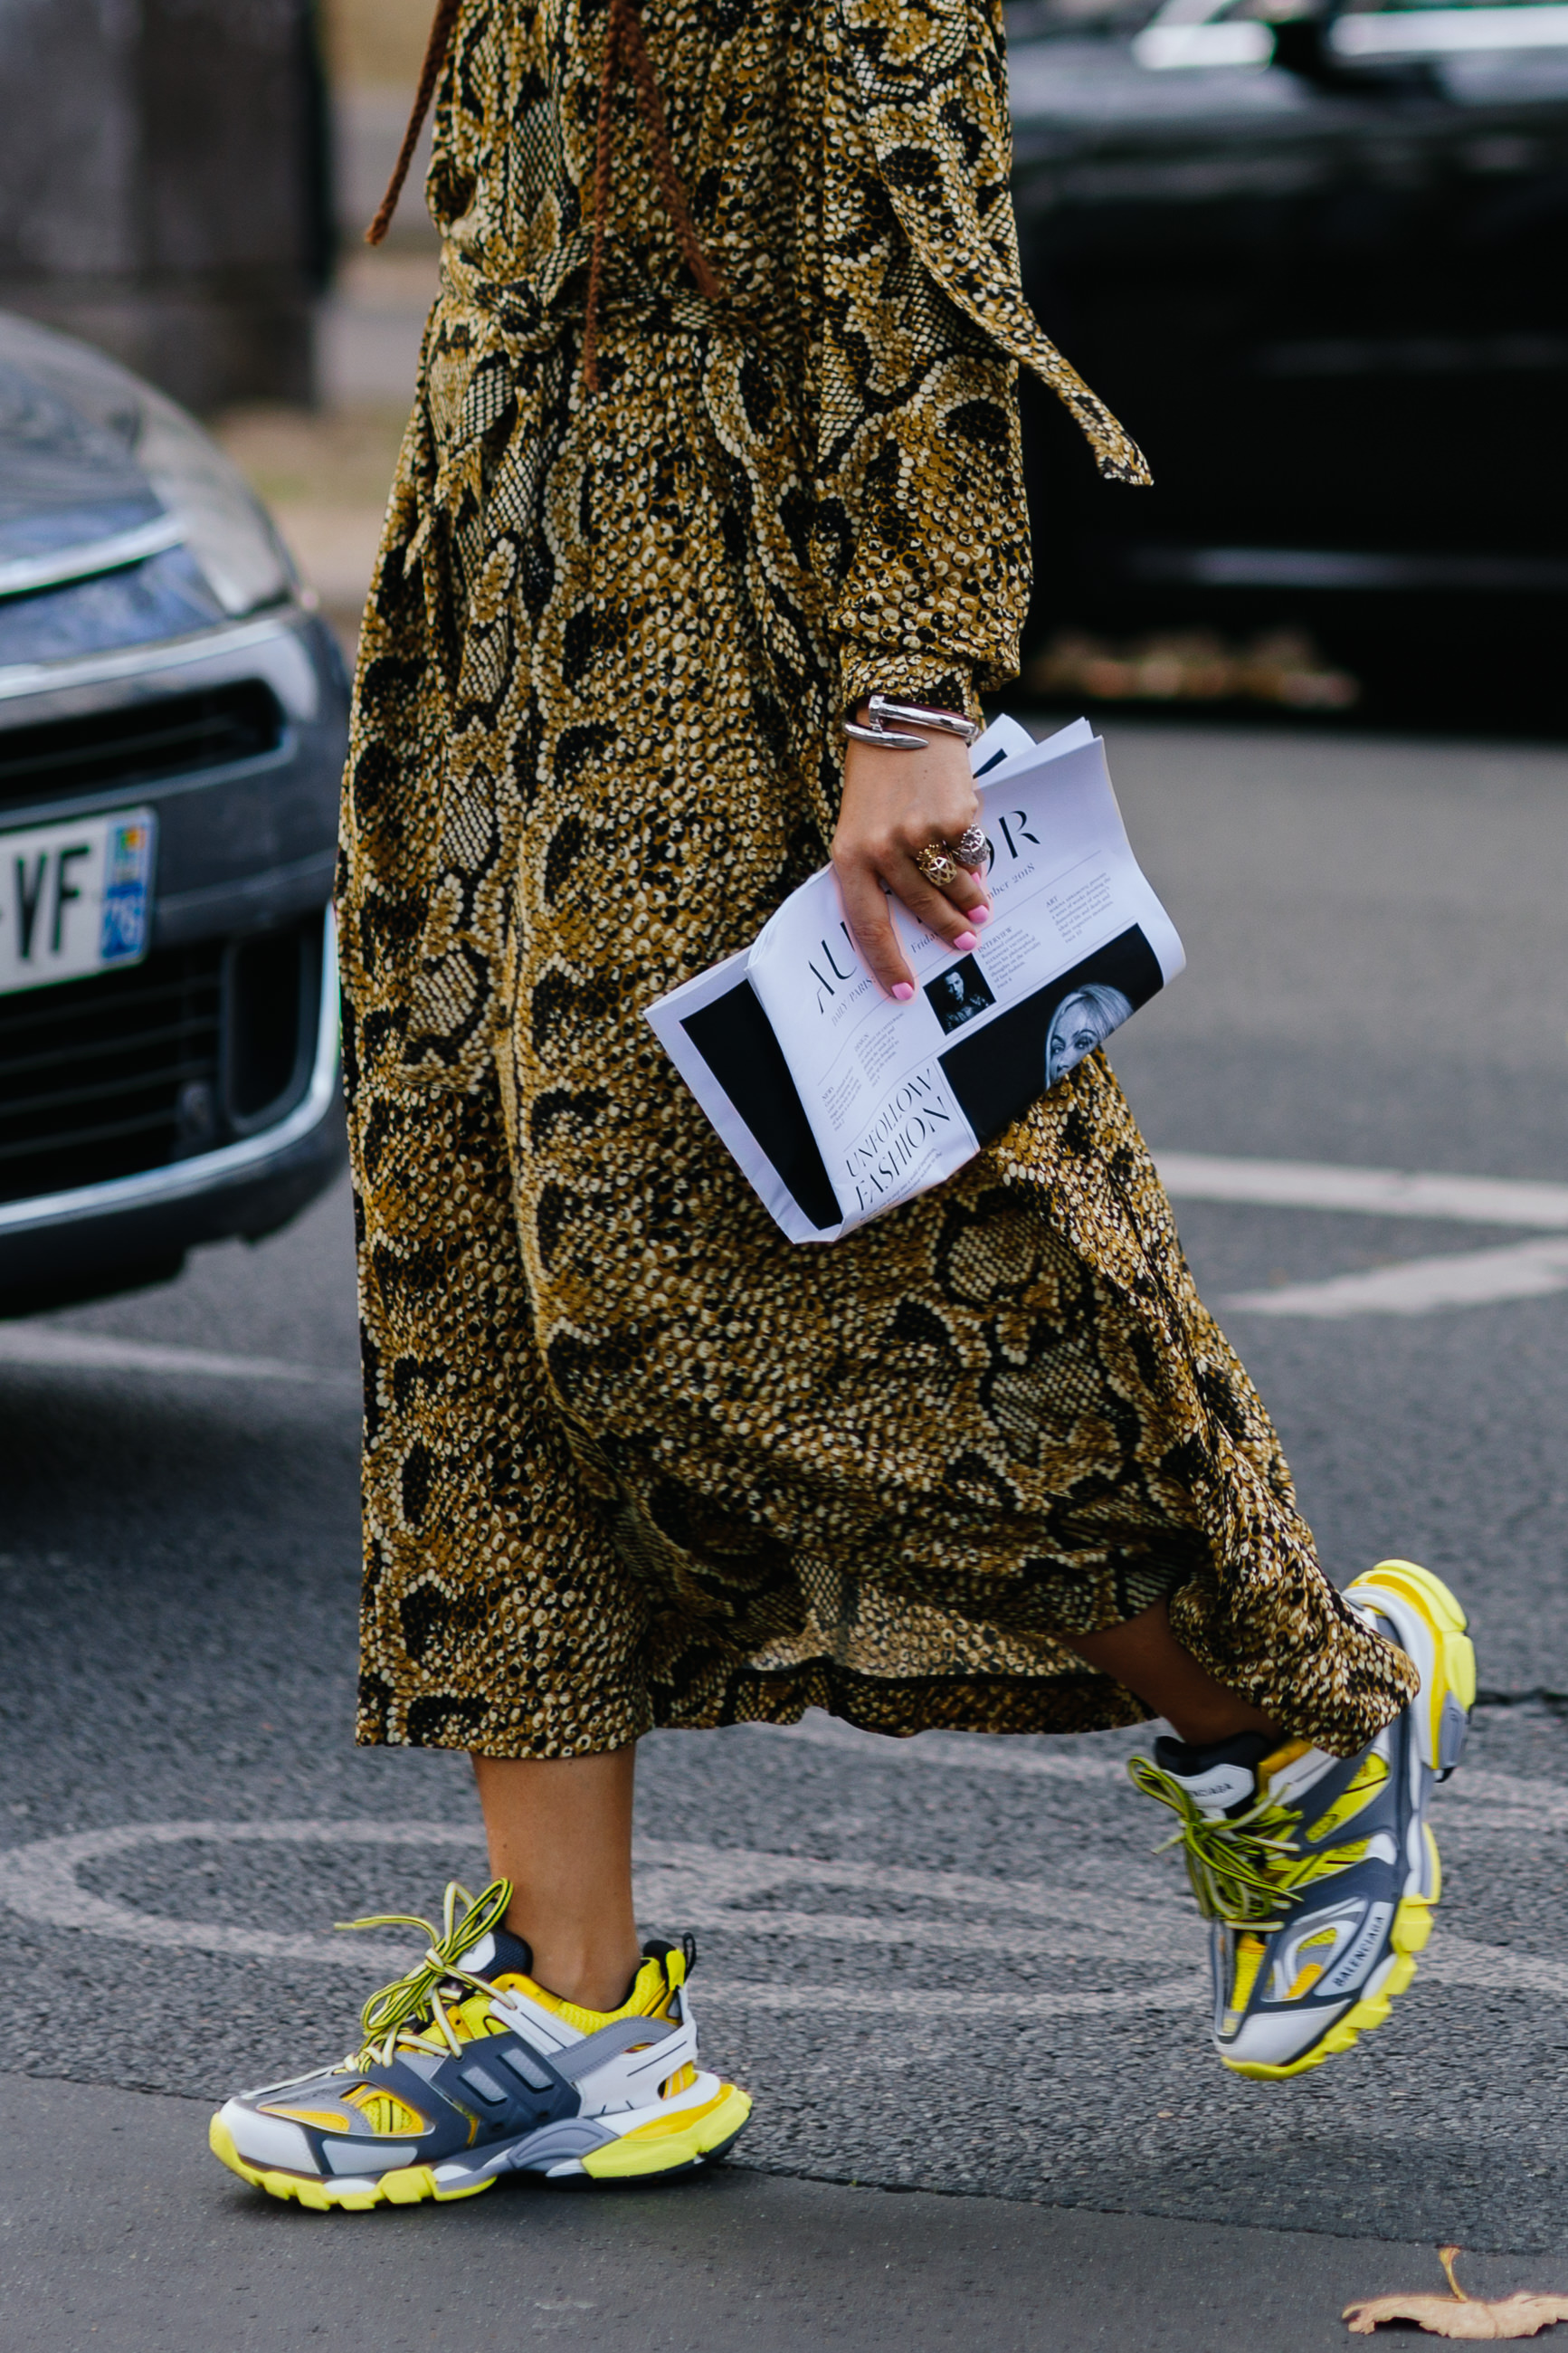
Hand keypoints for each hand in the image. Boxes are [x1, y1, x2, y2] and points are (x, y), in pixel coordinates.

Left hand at [831, 711, 992, 998]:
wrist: (902, 720)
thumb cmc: (878, 781)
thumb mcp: (860, 828)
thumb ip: (877, 871)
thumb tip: (913, 918)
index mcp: (849, 858)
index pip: (867, 926)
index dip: (887, 964)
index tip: (904, 992)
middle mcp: (882, 849)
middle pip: (921, 910)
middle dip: (947, 931)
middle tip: (965, 944)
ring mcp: (919, 834)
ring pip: (952, 888)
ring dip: (970, 905)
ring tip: (982, 913)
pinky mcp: (953, 817)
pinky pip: (971, 856)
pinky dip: (977, 863)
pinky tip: (977, 860)